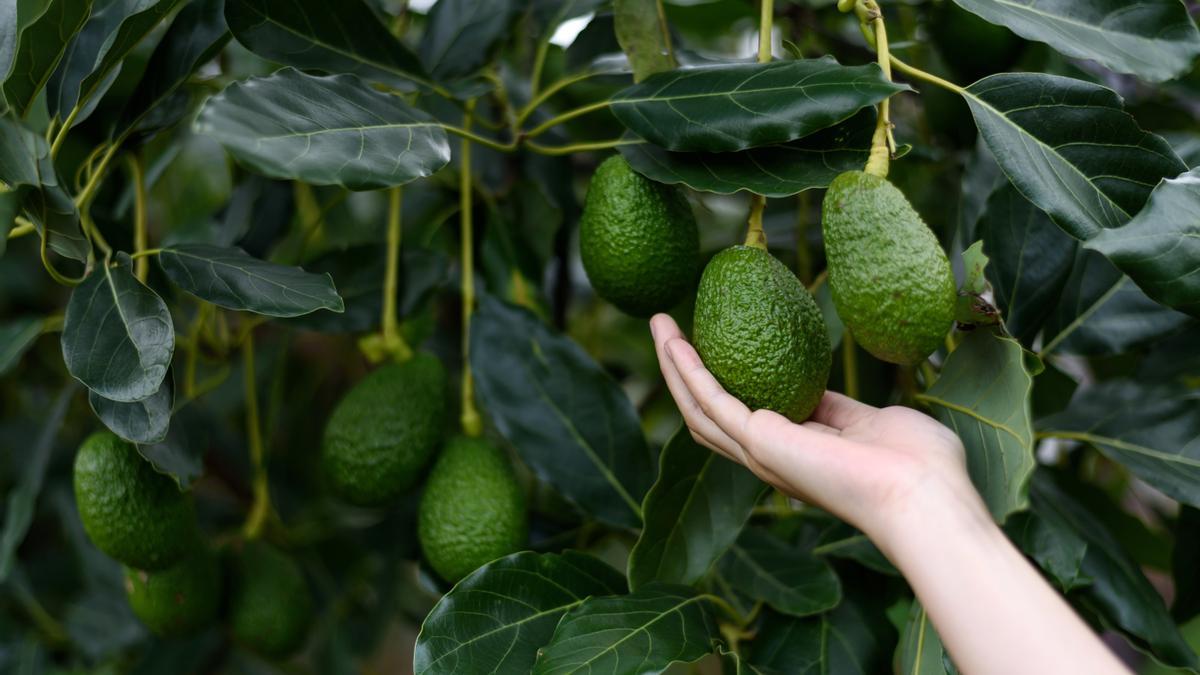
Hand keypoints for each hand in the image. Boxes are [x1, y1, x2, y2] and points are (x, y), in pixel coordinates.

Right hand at [650, 314, 988, 544]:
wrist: (922, 494)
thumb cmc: (918, 464)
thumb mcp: (872, 423)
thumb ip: (844, 411)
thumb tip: (826, 391)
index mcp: (798, 454)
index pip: (749, 416)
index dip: (728, 381)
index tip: (718, 342)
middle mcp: (771, 458)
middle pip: (710, 413)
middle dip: (685, 372)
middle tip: (669, 331)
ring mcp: (761, 454)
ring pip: (698, 407)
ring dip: (674, 366)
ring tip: (660, 327)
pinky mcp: (759, 442)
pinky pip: (712, 401)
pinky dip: (689, 371)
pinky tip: (675, 343)